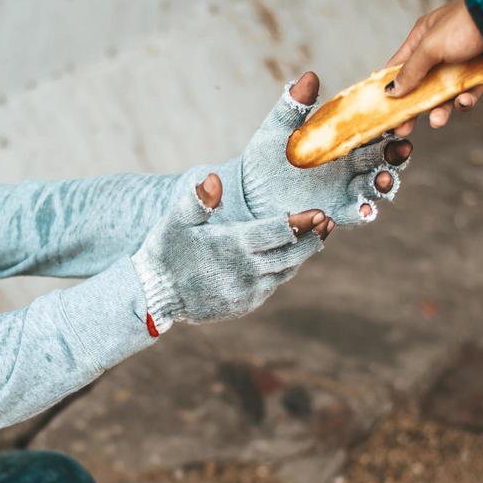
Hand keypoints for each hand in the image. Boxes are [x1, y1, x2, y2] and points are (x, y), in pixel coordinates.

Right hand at [131, 174, 329, 330]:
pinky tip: (288, 257)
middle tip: (328, 222)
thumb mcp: (177, 221)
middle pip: (292, 253)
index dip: (302, 222)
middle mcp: (247, 271)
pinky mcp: (245, 304)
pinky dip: (284, 270)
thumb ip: (199, 199)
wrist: (154, 295)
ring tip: (316, 237)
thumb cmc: (166, 251)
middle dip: (312, 237)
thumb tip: (215, 178)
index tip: (321, 212)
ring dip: (302, 254)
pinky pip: (273, 284)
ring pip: (286, 270)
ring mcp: (248, 291)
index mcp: (235, 245)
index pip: (280, 231)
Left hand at [241, 73, 412, 224]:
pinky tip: (360, 209)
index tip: (398, 122)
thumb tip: (310, 77)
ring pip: (373, 189)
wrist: (247, 195)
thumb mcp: (277, 132)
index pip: (374, 133)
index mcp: (343, 143)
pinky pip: (353, 214)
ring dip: (382, 185)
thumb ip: (293, 107)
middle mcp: (350, 169)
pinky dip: (359, 212)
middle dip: (394, 156)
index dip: (389, 127)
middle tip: (401, 150)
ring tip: (383, 181)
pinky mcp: (335, 214)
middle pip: (382, 160)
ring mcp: (345, 193)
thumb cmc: (264, 159)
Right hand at [383, 0, 482, 134]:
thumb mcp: (430, 47)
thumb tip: (391, 91)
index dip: (391, 86)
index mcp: (424, 38)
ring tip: (438, 121)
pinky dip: (466, 102)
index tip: (382, 107)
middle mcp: (442, 51)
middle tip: (403, 128)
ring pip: (445, 95)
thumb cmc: (465, 26)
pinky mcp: (482, 75)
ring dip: (440, 109)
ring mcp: (462, 64)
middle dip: (414, 108)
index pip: (400, 65)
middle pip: (421, 86)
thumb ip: (410, 70)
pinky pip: (470, 94)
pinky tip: (464, 102)